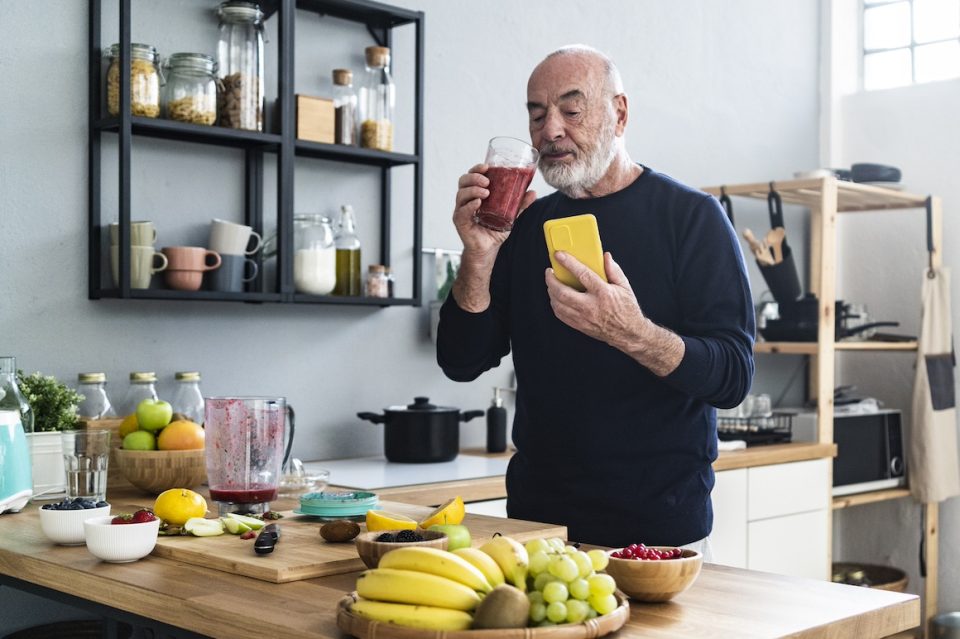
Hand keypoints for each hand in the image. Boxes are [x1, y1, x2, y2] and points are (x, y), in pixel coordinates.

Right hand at [453, 164, 536, 260]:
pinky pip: (461, 211)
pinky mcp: (460, 221)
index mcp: (476, 193)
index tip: (487, 166)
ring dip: (473, 190)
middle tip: (487, 181)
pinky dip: (469, 206)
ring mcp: (462, 210)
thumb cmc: (495, 229)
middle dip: (474, 177)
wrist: (488, 249)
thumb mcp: (510, 215)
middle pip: (463, 181)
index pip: (472, 176)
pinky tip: (478, 204)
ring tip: (486, 193)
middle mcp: (467, 199)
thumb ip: (520, 204)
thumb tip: (533, 192)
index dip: (477, 169)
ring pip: (461, 194)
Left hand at [545, 251, 684, 375]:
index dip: (568, 263)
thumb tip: (605, 257)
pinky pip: (561, 315)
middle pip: (563, 292)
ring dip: (551, 292)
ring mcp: (583, 317)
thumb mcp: (625, 287)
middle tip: (550, 272)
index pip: (582, 274)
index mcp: (603, 293)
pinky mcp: (580, 325)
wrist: (628, 333)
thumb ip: (614, 270)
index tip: (559, 255)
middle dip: (551, 280)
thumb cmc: (627, 310)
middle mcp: (591, 306)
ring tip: (551, 284)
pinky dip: (555, 305)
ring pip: (559, 304)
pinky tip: (556, 298)